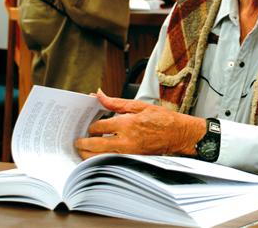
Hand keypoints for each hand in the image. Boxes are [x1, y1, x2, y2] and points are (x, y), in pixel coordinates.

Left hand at [75, 90, 205, 159]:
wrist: (179, 134)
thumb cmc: (162, 119)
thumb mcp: (138, 106)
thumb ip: (115, 102)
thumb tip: (99, 95)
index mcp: (127, 124)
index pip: (99, 127)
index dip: (91, 127)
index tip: (90, 127)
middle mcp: (126, 140)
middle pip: (95, 145)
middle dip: (83, 143)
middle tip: (78, 142)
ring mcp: (129, 153)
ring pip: (100, 158)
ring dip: (88, 155)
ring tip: (84, 150)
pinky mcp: (132, 160)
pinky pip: (110, 162)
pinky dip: (101, 160)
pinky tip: (97, 156)